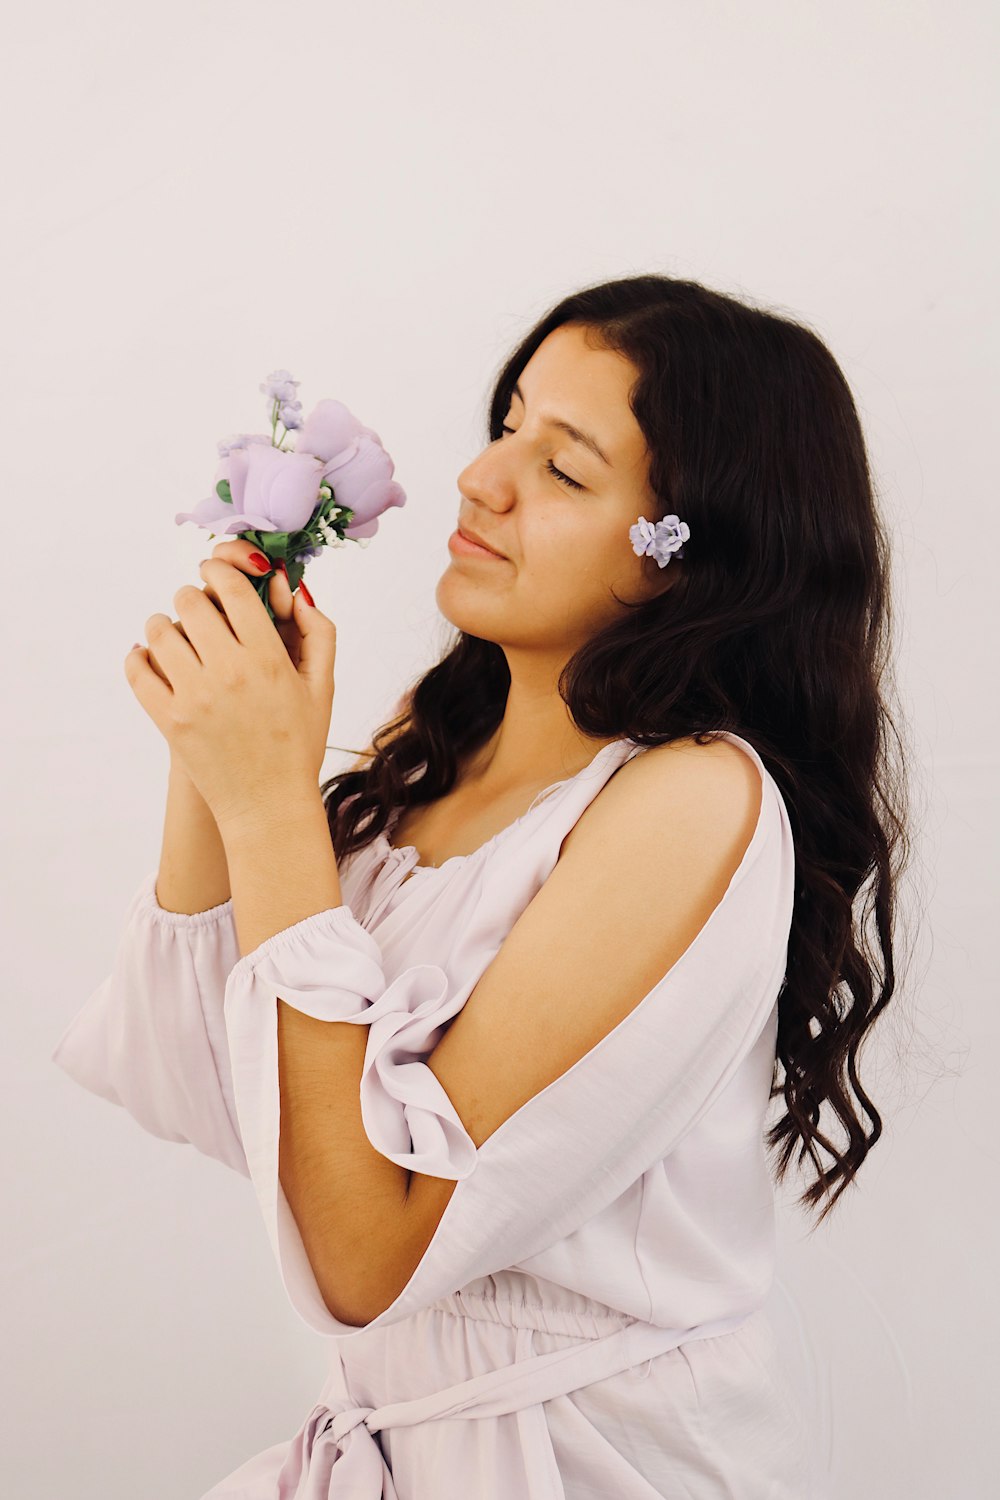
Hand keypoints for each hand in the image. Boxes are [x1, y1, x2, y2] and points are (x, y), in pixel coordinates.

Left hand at [125, 544, 336, 833]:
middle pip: (189, 600)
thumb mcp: (322, 688)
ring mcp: (194, 697)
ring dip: (162, 625)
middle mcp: (229, 673)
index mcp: (268, 660)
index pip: (232, 589)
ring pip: (158, 630)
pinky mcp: (168, 721)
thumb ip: (318, 634)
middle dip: (192, 597)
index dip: (220, 569)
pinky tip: (147, 657)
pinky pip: (137, 670)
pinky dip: (137, 657)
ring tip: (172, 635)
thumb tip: (294, 593)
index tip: (215, 572)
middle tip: (196, 609)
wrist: (268, 805)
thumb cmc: (299, 744)